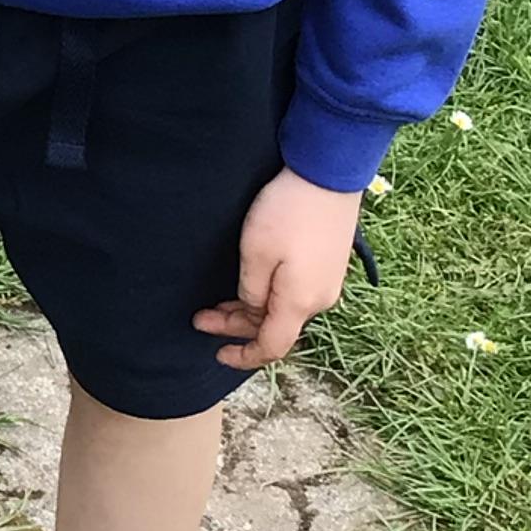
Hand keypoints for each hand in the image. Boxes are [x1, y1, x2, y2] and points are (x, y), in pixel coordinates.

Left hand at [191, 168, 363, 371]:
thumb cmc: (288, 211)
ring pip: (284, 309)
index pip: (272, 347)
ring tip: (218, 302)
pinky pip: (296, 293)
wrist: (328, 173)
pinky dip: (269, 296)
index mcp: (300, 302)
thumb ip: (251, 292)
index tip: (218, 354)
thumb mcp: (255, 254)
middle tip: (201, 317)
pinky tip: (250, 285)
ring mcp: (328, 281)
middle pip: (275, 328)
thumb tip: (253, 310)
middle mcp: (320, 299)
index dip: (244, 357)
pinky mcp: (329, 264)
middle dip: (236, 326)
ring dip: (251, 310)